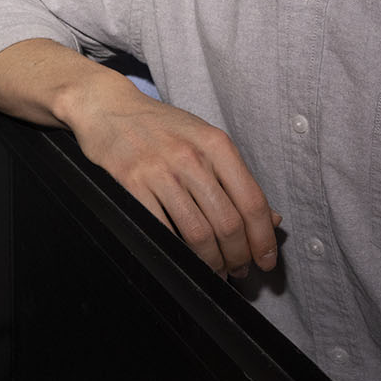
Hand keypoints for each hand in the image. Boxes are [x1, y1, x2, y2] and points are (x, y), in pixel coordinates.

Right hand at [62, 72, 279, 277]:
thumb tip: (271, 219)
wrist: (109, 108)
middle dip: (238, 257)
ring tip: (215, 271)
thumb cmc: (160, 128)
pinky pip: (162, 229)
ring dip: (211, 262)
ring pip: (198, 233)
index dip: (263, 239)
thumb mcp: (205, 141)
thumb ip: (237, 179)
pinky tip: (184, 258)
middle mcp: (192, 157)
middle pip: (228, 223)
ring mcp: (161, 171)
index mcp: (216, 145)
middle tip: (239, 270)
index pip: (252, 201)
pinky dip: (177, 252)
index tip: (266, 260)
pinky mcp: (132, 184)